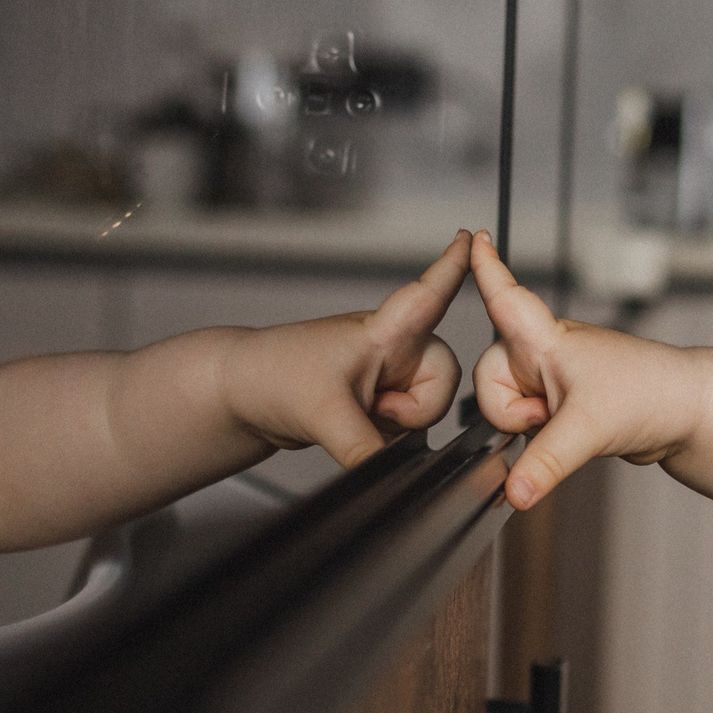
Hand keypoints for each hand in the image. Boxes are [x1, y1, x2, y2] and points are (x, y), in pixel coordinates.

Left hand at [232, 231, 470, 465]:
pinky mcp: (375, 402)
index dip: (454, 269)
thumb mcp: (324, 414)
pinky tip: (355, 427)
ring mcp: (384, 377)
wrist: (239, 396)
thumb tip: (387, 473)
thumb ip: (364, 448)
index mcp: (383, 332)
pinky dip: (385, 437)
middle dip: (418, 408)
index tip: (473, 238)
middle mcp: (391, 349)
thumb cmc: (273, 376)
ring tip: (354, 415)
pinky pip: (403, 428)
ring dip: (396, 425)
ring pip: (423, 409)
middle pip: (443, 378)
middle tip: (376, 411)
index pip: (428, 296)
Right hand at [470, 232, 706, 508]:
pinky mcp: (564, 406)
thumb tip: (515, 492)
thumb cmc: (651, 394)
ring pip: (508, 408)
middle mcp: (546, 354)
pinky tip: (568, 441)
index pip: (506, 298)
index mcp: (548, 339)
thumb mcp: (589, 428)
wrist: (690, 414)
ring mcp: (554, 381)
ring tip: (570, 426)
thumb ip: (545, 462)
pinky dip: (539, 442)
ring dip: (529, 428)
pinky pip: (529, 426)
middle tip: (545, 419)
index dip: (485, 270)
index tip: (472, 238)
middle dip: (507, 410)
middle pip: (489, 378)